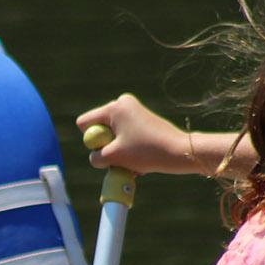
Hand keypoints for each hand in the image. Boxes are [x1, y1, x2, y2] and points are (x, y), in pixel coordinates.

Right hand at [74, 93, 197, 175]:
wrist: (180, 152)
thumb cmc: (146, 152)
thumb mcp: (114, 157)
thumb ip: (96, 156)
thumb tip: (95, 156)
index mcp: (114, 107)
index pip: (85, 124)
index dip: (92, 142)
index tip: (111, 149)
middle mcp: (123, 103)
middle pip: (99, 130)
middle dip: (107, 148)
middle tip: (124, 157)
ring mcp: (134, 111)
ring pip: (113, 137)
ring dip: (119, 153)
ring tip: (135, 160)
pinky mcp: (142, 120)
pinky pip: (126, 137)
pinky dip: (129, 151)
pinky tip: (141, 160)